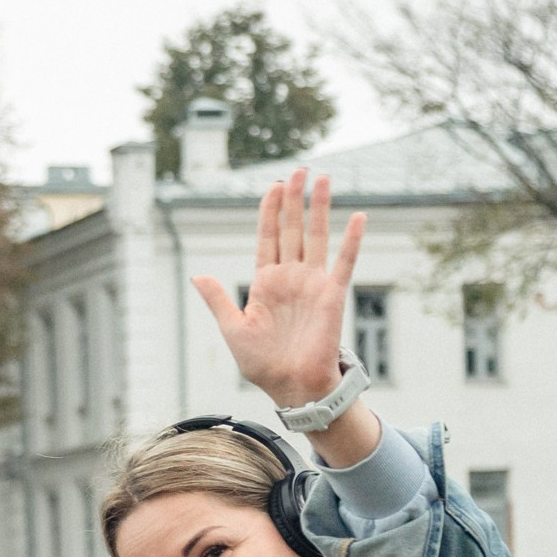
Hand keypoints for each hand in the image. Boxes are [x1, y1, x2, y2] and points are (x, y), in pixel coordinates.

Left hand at [191, 168, 367, 406]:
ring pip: (317, 236)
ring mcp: (313, 284)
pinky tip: (358, 218)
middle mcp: (290, 277)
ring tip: (322, 178)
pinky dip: (352, 241)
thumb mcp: (233, 329)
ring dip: (319, 208)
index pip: (267, 237)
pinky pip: (345, 263)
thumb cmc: (262, 364)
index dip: (270, 211)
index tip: (272, 186)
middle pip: (292, 228)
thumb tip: (198, 275)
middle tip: (298, 170)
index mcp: (265, 282)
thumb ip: (218, 300)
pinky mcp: (333, 295)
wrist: (291, 387)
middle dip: (294, 199)